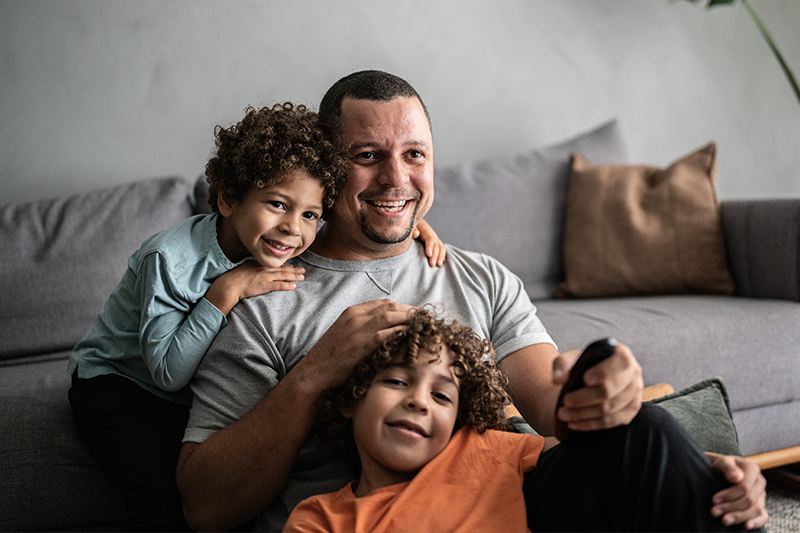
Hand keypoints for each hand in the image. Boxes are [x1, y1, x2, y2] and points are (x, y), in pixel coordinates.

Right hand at [205, 262, 304, 315]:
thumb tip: (257, 271)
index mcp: (260, 263)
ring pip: (284, 275)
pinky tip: (294, 286)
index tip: (293, 266)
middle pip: (283, 268)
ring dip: (294, 276)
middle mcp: (264, 268)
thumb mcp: (246, 268)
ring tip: (302, 277)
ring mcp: (265, 276)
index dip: (286, 265)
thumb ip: (254, 267)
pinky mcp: (265, 285)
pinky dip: (287, 285)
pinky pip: (279, 285)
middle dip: (294, 269)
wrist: (230, 284)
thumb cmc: (235, 278)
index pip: (276, 264)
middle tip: (303, 270)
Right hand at [298, 299, 416, 392]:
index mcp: (352, 312)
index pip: (384, 302)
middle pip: (390, 306)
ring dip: (409, 319)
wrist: (314, 372)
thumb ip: (362, 327)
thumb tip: (384, 328)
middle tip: (426, 319)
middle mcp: (355, 316)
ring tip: (424, 326)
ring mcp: (358, 329)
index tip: (415, 314)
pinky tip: (412, 336)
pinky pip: (386, 333)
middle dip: (411, 311)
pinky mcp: (361, 345)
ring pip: (391, 316)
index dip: (402, 307)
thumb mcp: (344, 334)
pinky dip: (401, 332)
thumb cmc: (331, 357)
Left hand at [413, 219, 446, 266]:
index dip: (430, 247)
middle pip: (436, 245)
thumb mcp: (410, 226)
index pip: (430, 238)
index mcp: (425, 229)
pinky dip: (442, 255)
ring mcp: (434, 239)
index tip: (428, 255)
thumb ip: (412, 230)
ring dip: (440, 256)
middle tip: (432, 264)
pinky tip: (441, 261)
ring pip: (440, 247)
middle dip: (435, 255)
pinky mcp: (434, 243)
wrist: (412, 224)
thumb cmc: (409, 226)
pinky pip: (440, 249)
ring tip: (439, 265)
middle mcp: (432, 234)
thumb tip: (416, 234)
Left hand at [553, 342, 642, 431]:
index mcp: (622, 355)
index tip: (585, 379)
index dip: (603, 373)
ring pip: (609, 409)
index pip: (618, 364)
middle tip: (565, 401)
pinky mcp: (630, 411)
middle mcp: (633, 373)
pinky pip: (611, 422)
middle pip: (610, 391)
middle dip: (584, 398)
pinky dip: (591, 424)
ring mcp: (635, 393)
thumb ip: (562, 364)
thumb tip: (558, 379)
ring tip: (564, 414)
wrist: (592, 379)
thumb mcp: (571, 359)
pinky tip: (574, 423)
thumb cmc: (583, 366)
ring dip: (583, 414)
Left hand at [707, 453, 768, 528]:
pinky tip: (746, 526)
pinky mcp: (760, 505)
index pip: (744, 487)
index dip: (729, 495)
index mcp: (752, 469)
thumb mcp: (720, 462)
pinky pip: (763, 516)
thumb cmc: (719, 466)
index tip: (714, 500)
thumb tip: (736, 477)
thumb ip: (727, 467)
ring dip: (739, 516)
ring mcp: (761, 495)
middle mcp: (760, 482)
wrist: (719, 470)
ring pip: (755, 509)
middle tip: (714, 512)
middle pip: (749, 500)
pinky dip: (756, 522)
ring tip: (724, 520)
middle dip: (730, 507)